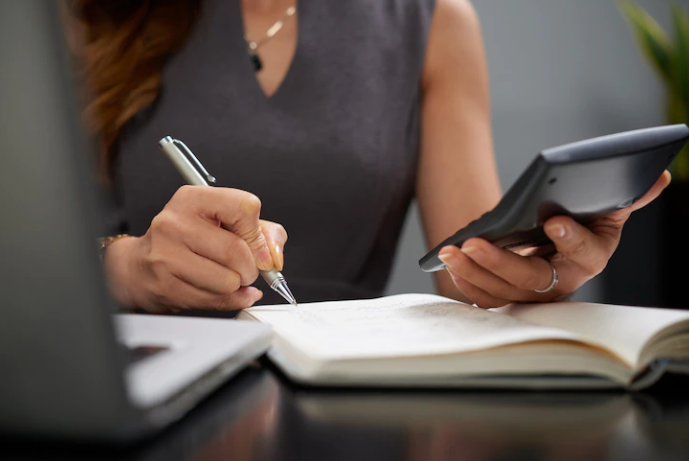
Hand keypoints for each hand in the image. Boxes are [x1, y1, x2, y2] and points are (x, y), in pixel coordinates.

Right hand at [104, 186, 287, 312]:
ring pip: (228, 281)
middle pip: (237, 251)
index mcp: (193, 199)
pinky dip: (228, 300)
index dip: (258, 234)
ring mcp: (166, 255)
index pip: (245, 207)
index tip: (258, 248)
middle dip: (251, 267)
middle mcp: (175, 222)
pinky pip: (215, 300)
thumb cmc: (187, 240)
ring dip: (237, 285)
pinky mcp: (165, 286)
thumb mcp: (224, 222)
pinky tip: (219, 290)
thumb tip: (274, 257)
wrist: (139, 266)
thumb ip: (262, 232)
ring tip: (225, 276)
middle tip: (244, 268)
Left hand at [438, 171, 671, 307]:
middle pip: (532, 280)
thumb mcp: (606, 206)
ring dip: (474, 272)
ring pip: (502, 292)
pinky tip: (451, 262)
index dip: (572, 239)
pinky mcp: (509, 297)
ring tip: (452, 250)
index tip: (553, 220)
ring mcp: (533, 294)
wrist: (555, 242)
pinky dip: (467, 282)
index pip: (586, 253)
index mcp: (591, 257)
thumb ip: (627, 195)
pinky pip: (486, 298)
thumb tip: (657, 174)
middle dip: (501, 263)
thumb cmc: (581, 220)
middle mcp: (563, 282)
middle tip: (475, 243)